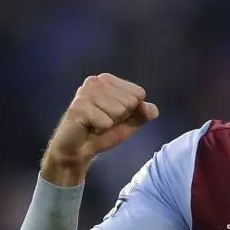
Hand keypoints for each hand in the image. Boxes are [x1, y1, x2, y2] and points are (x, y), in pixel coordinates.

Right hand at [41, 74, 159, 185]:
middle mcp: (96, 81)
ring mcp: (85, 92)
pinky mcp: (78, 106)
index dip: (130, 111)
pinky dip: (101, 129)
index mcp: (108, 80)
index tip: (114, 116)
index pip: (138, 93)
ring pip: (118, 110)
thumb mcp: (129, 122)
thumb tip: (151, 109)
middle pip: (130, 101)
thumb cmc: (103, 132)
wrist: (78, 150)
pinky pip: (106, 121)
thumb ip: (144, 114)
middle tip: (103, 122)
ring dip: (109, 124)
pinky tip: (89, 127)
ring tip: (96, 124)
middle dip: (120, 118)